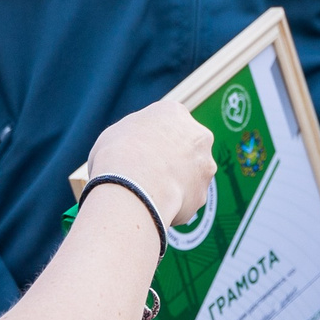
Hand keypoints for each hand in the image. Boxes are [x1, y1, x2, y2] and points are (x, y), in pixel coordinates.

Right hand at [88, 98, 214, 226]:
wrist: (134, 186)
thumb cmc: (117, 155)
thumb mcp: (115, 133)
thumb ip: (134, 136)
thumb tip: (132, 148)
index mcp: (173, 112)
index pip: (166, 124)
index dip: (151, 141)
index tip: (139, 154)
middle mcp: (198, 134)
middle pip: (184, 148)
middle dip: (170, 161)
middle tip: (147, 175)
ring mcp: (204, 165)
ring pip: (189, 175)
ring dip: (174, 183)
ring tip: (147, 194)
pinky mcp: (202, 194)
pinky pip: (186, 200)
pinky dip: (173, 205)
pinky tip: (154, 207)